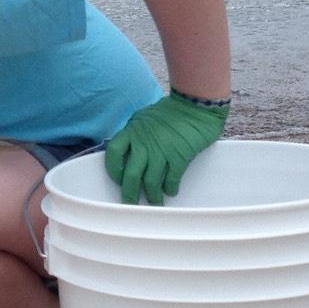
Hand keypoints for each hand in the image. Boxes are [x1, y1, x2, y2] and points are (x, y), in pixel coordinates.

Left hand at [104, 91, 228, 204]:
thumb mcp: (144, 117)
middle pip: (130, 175)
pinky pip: (171, 180)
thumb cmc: (172, 110)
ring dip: (152, 196)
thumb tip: (129, 150)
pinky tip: (170, 192)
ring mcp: (161, 151)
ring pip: (150, 182)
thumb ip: (135, 133)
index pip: (113, 154)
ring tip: (154, 202)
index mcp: (132, 131)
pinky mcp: (179, 157)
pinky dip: (170, 189)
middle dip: (129, 193)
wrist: (196, 104)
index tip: (118, 179)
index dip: (113, 170)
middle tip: (130, 203)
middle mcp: (144, 143)